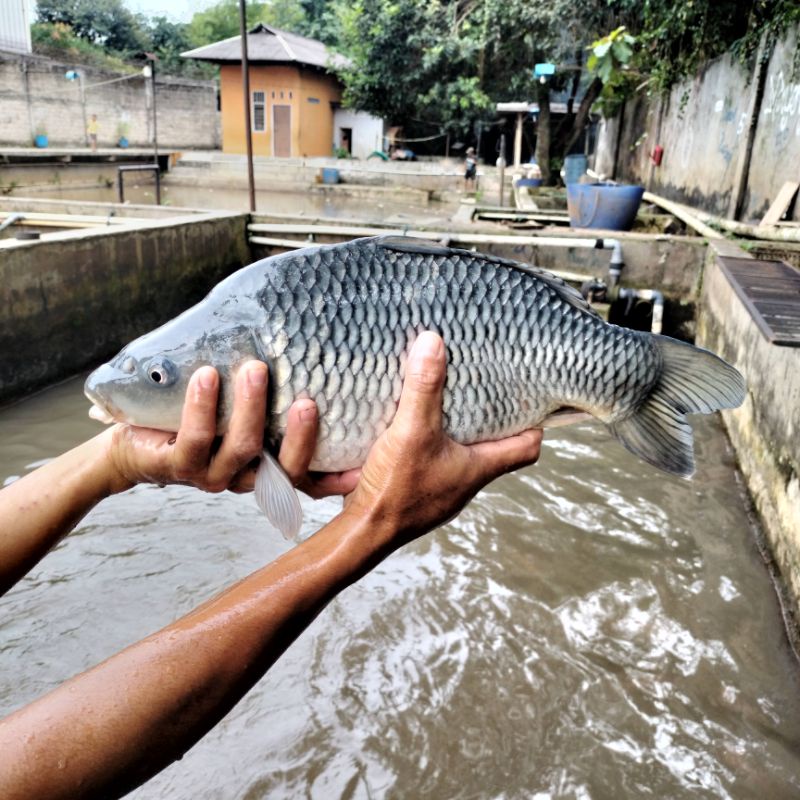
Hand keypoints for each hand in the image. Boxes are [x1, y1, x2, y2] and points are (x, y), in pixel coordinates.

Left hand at [103, 361, 358, 497]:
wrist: (132, 438)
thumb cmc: (192, 412)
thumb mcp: (236, 402)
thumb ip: (268, 388)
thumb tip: (295, 341)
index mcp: (266, 465)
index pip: (309, 479)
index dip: (336, 478)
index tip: (363, 467)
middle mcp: (246, 475)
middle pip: (285, 469)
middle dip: (300, 438)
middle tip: (307, 402)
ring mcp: (213, 475)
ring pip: (243, 450)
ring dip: (251, 409)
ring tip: (254, 370)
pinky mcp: (177, 467)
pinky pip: (196, 441)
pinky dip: (202, 406)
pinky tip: (205, 376)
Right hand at [344, 332, 542, 543]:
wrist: (362, 533)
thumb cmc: (395, 490)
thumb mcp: (411, 430)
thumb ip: (423, 388)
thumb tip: (434, 343)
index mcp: (479, 468)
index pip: (527, 449)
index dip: (533, 424)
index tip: (528, 400)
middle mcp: (466, 482)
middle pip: (494, 449)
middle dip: (490, 420)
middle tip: (482, 388)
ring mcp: (441, 489)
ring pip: (460, 455)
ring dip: (455, 431)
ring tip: (444, 401)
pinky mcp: (418, 492)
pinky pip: (432, 462)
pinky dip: (427, 443)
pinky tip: (407, 427)